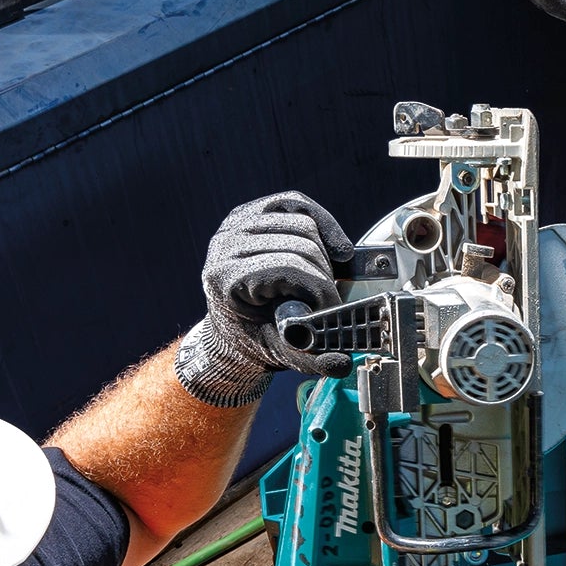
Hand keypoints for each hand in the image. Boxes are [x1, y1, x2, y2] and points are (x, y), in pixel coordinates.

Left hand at [175, 192, 355, 406]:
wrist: (233, 328)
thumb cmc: (255, 338)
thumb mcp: (280, 352)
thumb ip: (311, 358)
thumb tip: (340, 362)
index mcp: (225, 279)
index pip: (287, 268)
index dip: (318, 288)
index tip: (329, 309)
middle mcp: (225, 245)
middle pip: (300, 243)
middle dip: (324, 274)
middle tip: (326, 299)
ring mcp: (236, 224)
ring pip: (303, 223)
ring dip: (324, 253)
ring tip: (322, 278)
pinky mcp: (251, 211)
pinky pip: (297, 202)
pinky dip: (321, 222)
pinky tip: (332, 246)